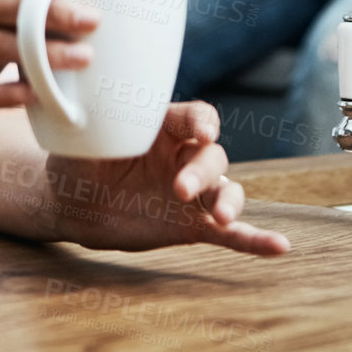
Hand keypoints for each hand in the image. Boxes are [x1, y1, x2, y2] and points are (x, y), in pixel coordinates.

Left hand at [43, 102, 290, 256]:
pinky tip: (279, 247)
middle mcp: (185, 155)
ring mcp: (194, 192)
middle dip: (202, 173)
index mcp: (164, 126)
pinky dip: (256, 240)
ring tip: (221, 217)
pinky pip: (232, 233)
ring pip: (226, 190)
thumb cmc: (77, 160)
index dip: (202, 122)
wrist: (74, 203)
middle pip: (212, 156)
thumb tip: (71, 104)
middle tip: (180, 190)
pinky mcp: (193, 225)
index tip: (202, 132)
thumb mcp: (77, 141)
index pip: (196, 116)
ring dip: (230, 202)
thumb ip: (87, 125)